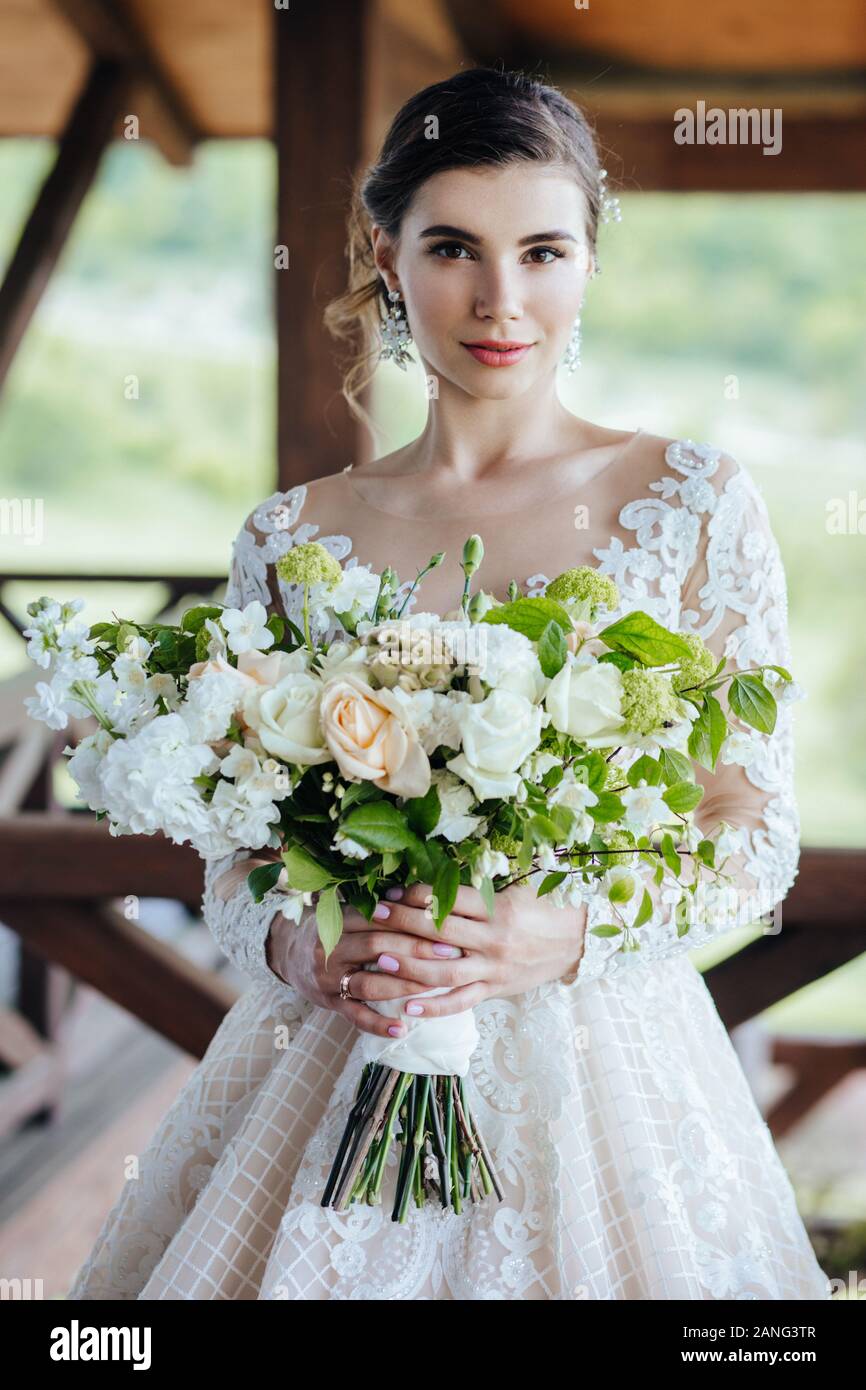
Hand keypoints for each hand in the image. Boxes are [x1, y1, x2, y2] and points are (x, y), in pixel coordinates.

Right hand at [265, 896, 445, 1041]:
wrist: (289, 953)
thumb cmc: (331, 929)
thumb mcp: (345, 912)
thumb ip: (377, 909)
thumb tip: (424, 898)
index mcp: (338, 921)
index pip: (378, 918)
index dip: (411, 919)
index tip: (443, 922)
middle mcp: (330, 948)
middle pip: (377, 946)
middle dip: (416, 950)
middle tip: (449, 952)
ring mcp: (328, 978)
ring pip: (369, 983)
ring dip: (404, 985)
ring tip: (434, 987)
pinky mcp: (329, 1003)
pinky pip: (355, 1016)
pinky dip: (378, 1024)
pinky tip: (402, 1029)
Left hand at [335, 879, 587, 1021]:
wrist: (577, 941)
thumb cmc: (542, 908)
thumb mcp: (516, 889)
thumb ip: (479, 889)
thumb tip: (436, 880)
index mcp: (499, 908)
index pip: (449, 900)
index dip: (417, 894)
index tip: (392, 891)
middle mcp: (494, 940)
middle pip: (440, 933)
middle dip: (403, 924)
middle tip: (374, 916)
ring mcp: (494, 968)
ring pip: (445, 971)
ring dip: (409, 967)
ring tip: (379, 960)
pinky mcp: (496, 990)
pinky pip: (462, 1001)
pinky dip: (435, 1007)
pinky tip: (408, 1008)